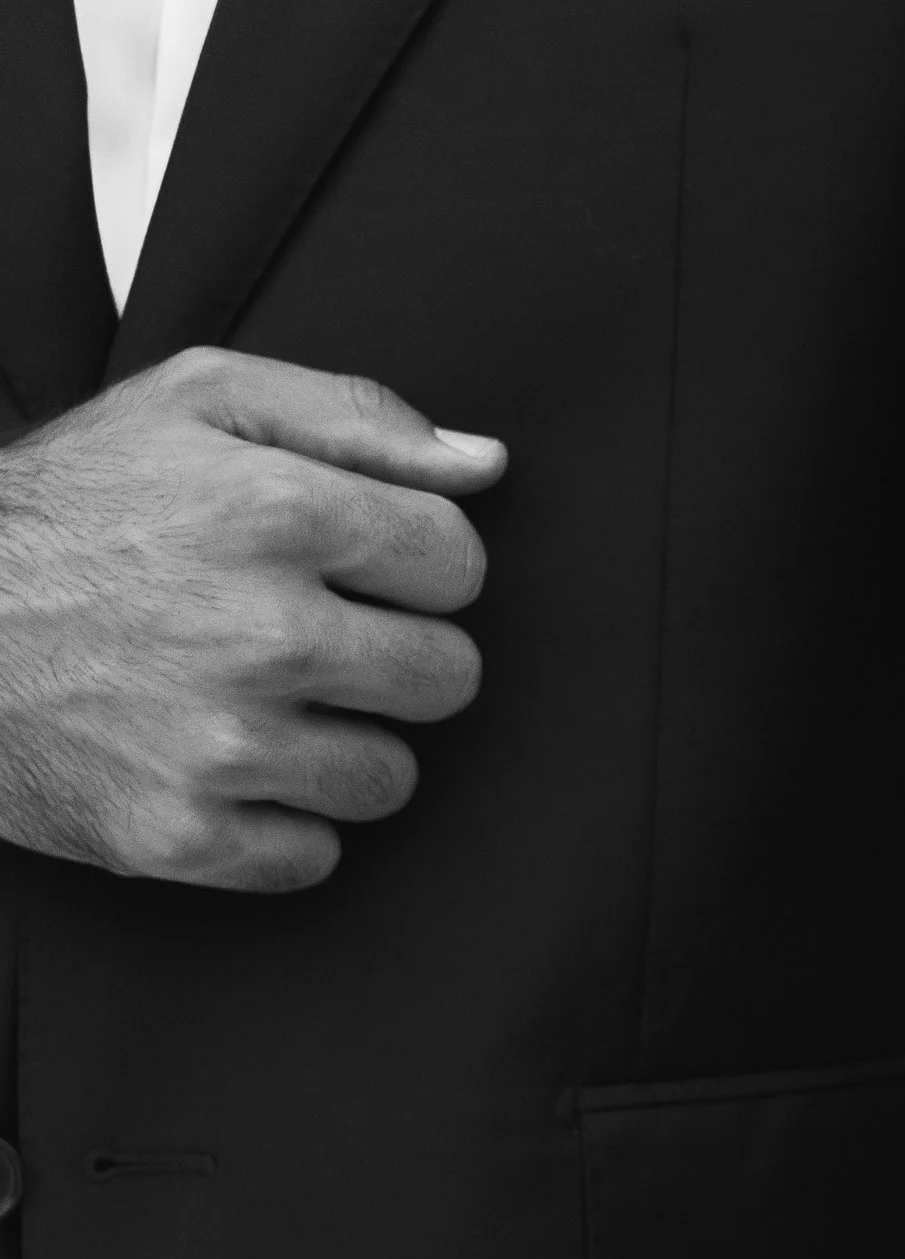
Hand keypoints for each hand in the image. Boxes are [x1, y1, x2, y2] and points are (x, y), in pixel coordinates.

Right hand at [0, 349, 503, 892]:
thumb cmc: (66, 505)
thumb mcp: (196, 401)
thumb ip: (353, 415)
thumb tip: (484, 464)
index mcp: (276, 511)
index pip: (459, 563)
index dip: (416, 564)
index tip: (361, 568)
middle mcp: (260, 632)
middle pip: (448, 678)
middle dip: (396, 659)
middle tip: (320, 643)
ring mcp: (219, 745)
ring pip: (389, 779)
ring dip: (343, 748)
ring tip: (264, 706)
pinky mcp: (176, 834)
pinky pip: (312, 857)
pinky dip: (278, 826)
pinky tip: (223, 771)